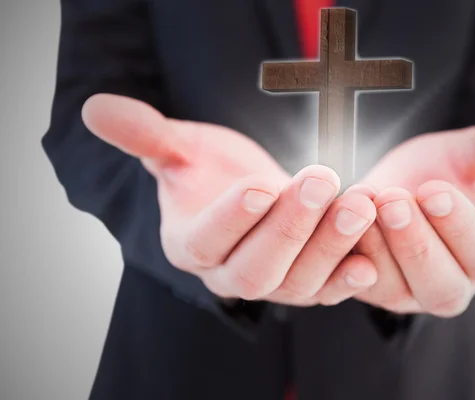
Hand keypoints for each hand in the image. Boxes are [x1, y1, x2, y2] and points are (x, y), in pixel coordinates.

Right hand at [83, 94, 377, 306]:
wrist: (251, 193)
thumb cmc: (212, 170)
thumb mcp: (181, 148)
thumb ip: (147, 135)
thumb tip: (94, 107)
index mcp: (190, 245)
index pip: (206, 240)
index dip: (229, 218)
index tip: (256, 185)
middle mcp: (228, 276)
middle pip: (256, 267)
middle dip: (290, 226)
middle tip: (321, 179)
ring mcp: (272, 286)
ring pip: (298, 282)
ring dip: (330, 245)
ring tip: (359, 202)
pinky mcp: (307, 286)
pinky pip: (328, 291)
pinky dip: (349, 279)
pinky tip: (370, 259)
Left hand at [350, 116, 474, 316]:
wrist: (391, 188)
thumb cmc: (431, 176)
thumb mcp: (458, 158)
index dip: (458, 225)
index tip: (434, 190)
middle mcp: (447, 286)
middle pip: (441, 285)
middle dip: (416, 242)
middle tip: (393, 201)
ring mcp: (406, 294)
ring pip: (396, 290)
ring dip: (379, 248)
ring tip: (366, 205)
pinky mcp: (368, 290)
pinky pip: (356, 284)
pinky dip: (348, 256)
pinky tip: (339, 222)